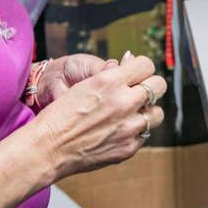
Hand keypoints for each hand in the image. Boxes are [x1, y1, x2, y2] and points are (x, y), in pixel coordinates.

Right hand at [32, 54, 167, 180]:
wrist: (48, 148)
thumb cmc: (60, 115)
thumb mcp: (83, 84)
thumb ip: (111, 74)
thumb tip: (130, 60)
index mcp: (110, 81)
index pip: (146, 65)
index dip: (141, 68)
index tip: (137, 74)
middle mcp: (123, 102)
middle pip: (158, 86)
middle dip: (150, 86)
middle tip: (139, 92)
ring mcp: (128, 126)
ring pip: (157, 113)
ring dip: (147, 111)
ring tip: (132, 114)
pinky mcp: (128, 147)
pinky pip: (144, 134)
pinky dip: (135, 132)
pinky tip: (119, 131)